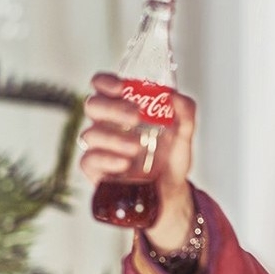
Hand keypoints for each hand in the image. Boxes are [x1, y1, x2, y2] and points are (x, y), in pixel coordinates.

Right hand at [79, 73, 197, 245]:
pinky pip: (89, 160)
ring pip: (90, 134)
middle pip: (93, 105)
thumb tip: (175, 96)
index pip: (102, 86)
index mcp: (123, 109)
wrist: (170, 192)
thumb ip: (185, 113)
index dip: (105, 82)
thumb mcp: (184, 135)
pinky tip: (124, 163)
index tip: (120, 87)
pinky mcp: (96, 170)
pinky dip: (106, 160)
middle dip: (112, 108)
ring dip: (114, 138)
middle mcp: (107, 125)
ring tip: (136, 148)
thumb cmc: (170, 159)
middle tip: (135, 116)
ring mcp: (99, 147)